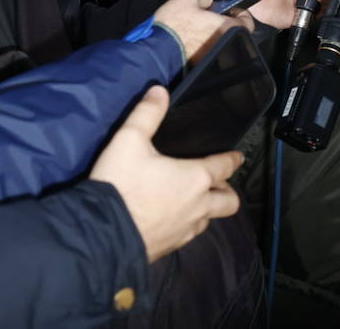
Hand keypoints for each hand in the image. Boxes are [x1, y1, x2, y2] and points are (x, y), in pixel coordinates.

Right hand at [90, 86, 242, 261]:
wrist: (100, 236)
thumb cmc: (121, 185)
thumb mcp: (129, 140)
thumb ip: (147, 114)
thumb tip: (159, 91)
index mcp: (196, 178)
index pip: (225, 167)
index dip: (233, 159)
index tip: (238, 157)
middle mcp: (198, 207)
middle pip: (229, 202)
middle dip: (227, 191)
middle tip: (216, 183)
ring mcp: (185, 231)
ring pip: (209, 220)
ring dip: (207, 210)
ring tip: (194, 200)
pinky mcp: (169, 249)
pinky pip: (188, 235)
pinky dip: (187, 225)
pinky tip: (172, 219)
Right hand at [151, 0, 251, 63]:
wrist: (155, 54)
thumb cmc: (174, 27)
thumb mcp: (186, 0)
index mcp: (227, 29)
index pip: (247, 22)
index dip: (239, 13)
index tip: (230, 8)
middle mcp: (224, 45)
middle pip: (231, 32)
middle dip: (221, 24)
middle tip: (209, 16)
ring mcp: (213, 58)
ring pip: (218, 43)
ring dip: (210, 35)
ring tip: (196, 27)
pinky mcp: (199, 66)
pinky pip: (206, 53)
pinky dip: (200, 46)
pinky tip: (188, 40)